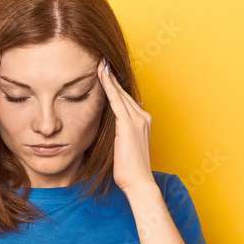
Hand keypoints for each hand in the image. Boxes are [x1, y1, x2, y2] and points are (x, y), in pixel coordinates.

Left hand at [97, 57, 153, 193]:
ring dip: (109, 76)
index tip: (106, 73)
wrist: (139, 183)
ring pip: (120, 93)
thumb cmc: (130, 171)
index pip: (126, 99)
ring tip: (99, 62)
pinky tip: (101, 74)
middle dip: (112, 77)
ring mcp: (137, 120)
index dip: (116, 86)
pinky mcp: (128, 125)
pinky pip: (116, 100)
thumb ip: (121, 135)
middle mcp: (143, 117)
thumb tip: (113, 130)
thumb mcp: (125, 148)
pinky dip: (108, 85)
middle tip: (101, 61)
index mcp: (143, 122)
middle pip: (124, 92)